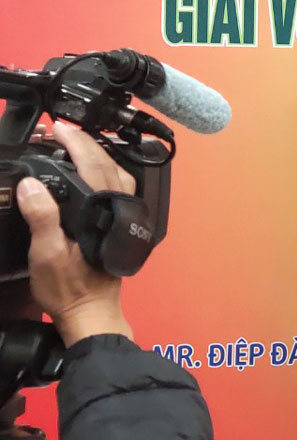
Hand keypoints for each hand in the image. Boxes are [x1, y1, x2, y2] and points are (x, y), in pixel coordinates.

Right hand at [15, 123, 133, 346]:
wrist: (90, 311)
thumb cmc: (70, 288)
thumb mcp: (46, 253)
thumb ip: (41, 217)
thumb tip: (31, 186)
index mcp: (100, 212)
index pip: (90, 165)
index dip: (74, 143)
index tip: (58, 128)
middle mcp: (117, 210)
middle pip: (106, 163)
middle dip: (84, 142)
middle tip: (63, 130)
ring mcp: (121, 216)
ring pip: (117, 173)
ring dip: (97, 154)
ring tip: (76, 142)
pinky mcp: (118, 224)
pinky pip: (117, 187)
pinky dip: (105, 171)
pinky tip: (91, 171)